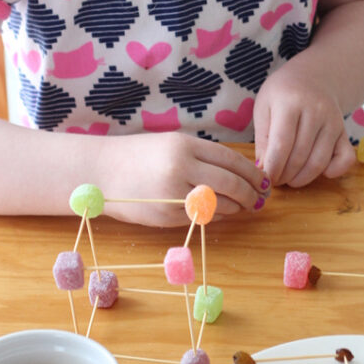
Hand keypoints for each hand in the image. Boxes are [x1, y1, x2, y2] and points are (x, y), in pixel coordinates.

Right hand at [96, 132, 268, 225]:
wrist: (98, 171)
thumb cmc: (138, 155)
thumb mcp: (171, 144)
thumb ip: (202, 156)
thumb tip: (239, 171)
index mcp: (184, 145)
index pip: (231, 160)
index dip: (252, 172)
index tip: (264, 180)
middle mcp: (180, 167)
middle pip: (230, 183)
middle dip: (250, 193)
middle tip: (259, 199)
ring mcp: (172, 194)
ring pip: (218, 204)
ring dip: (236, 207)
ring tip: (243, 206)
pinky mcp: (164, 216)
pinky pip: (200, 219)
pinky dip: (216, 217)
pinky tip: (221, 213)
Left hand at [253, 60, 355, 187]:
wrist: (313, 77)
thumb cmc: (283, 93)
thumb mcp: (264, 107)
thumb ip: (262, 138)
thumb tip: (263, 170)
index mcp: (290, 102)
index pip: (281, 144)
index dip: (272, 168)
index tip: (265, 178)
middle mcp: (316, 111)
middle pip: (300, 156)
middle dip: (285, 175)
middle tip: (275, 180)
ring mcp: (333, 121)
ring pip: (319, 161)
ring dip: (302, 178)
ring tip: (289, 179)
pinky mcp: (345, 131)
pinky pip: (346, 159)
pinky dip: (334, 172)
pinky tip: (319, 172)